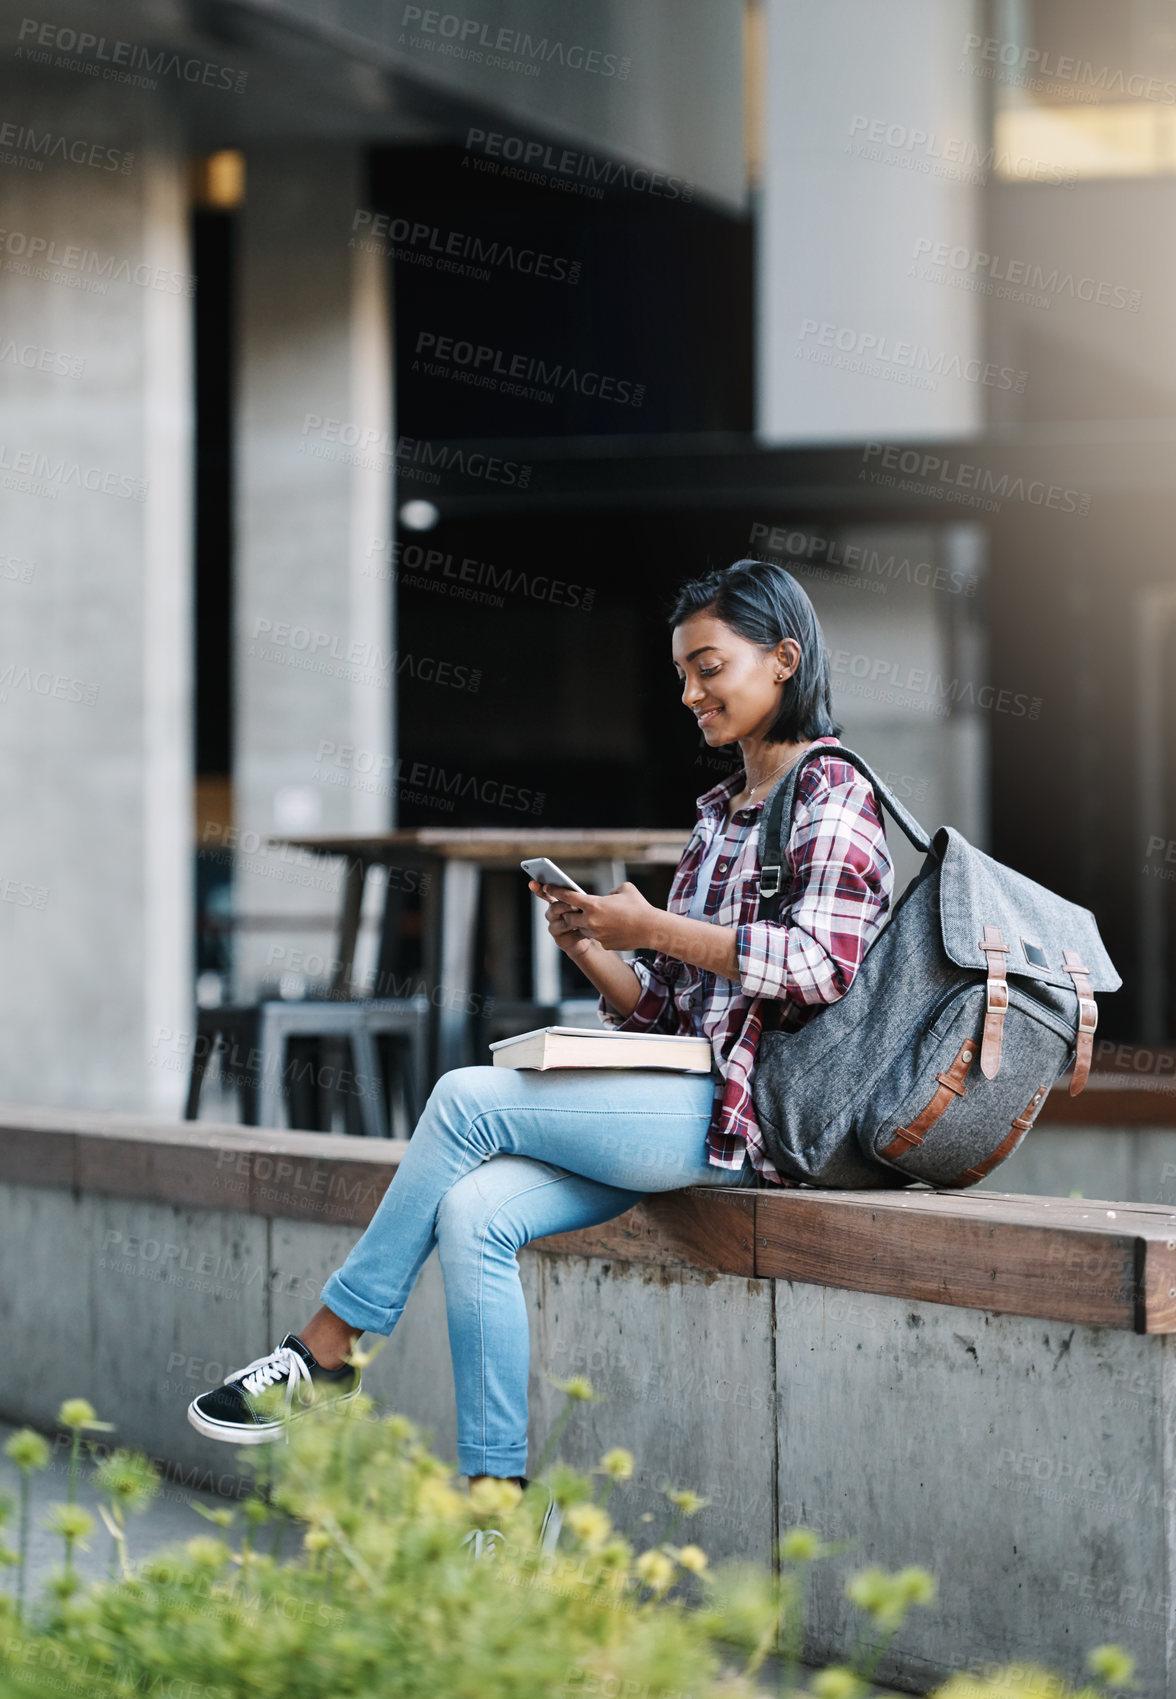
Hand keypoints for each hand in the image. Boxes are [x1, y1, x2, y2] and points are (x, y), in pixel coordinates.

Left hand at [528, 879, 659, 955]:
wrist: (651, 929)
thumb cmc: (639, 906)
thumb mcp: (625, 890)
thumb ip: (611, 891)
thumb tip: (608, 896)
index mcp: (593, 904)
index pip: (568, 897)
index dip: (556, 891)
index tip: (548, 888)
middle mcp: (591, 920)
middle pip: (568, 918)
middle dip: (568, 914)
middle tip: (572, 910)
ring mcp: (596, 934)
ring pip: (582, 929)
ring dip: (583, 925)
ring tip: (592, 920)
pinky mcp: (604, 944)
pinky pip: (596, 938)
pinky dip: (599, 933)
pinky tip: (609, 929)